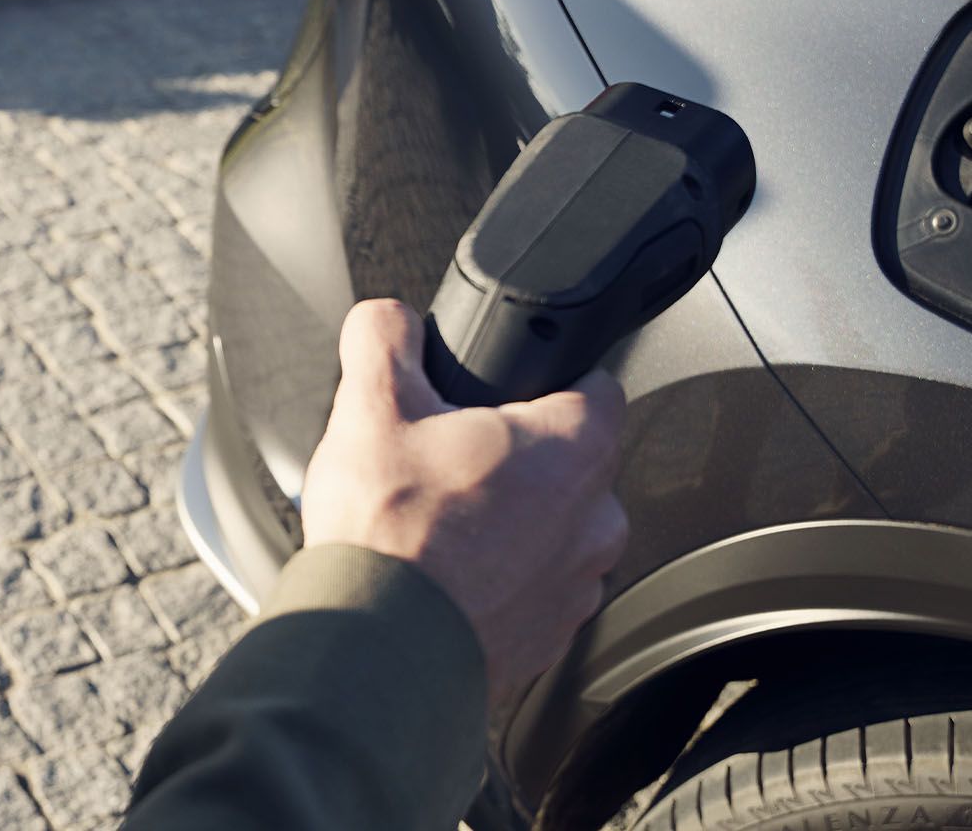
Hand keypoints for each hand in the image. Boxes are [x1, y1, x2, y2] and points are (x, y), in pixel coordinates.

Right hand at [300, 299, 628, 704]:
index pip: (600, 387)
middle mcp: (596, 519)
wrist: (375, 652)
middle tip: (457, 461)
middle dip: (523, 457)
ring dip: (518, 524)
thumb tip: (388, 319)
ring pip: (559, 531)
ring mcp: (577, 585)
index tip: (514, 391)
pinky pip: (538, 590)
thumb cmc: (388, 539)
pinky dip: (504, 582)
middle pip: (576, 463)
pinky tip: (450, 577)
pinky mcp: (550, 638)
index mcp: (574, 450)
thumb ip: (386, 337)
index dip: (555, 380)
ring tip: (447, 525)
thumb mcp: (370, 407)